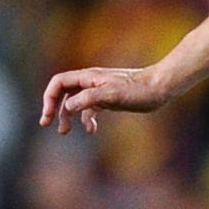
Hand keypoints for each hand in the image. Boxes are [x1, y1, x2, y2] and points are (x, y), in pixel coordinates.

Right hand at [39, 65, 169, 134]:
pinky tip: (92, 130)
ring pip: (76, 102)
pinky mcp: (109, 99)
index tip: (48, 117)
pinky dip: (87, 119)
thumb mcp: (112, 94)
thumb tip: (68, 107)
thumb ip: (88, 99)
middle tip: (48, 125)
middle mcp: (91, 81)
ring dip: (68, 116)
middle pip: (64, 92)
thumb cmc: (138, 89)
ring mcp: (100, 90)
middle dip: (54, 108)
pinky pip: (91, 109)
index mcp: (89, 77)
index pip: (59, 83)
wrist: (160, 87)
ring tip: (65, 131)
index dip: (49, 98)